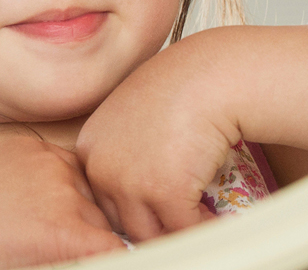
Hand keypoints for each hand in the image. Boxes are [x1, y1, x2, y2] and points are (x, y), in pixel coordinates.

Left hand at [76, 29, 241, 241]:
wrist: (212, 76)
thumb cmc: (184, 84)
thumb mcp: (136, 112)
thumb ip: (129, 148)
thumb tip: (145, 174)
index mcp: (91, 146)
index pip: (102, 195)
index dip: (134, 203)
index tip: (157, 205)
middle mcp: (101, 167)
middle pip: (121, 218)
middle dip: (152, 222)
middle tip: (179, 217)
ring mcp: (129, 183)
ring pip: (149, 232)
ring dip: (175, 230)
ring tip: (198, 221)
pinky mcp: (164, 193)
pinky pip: (183, 228)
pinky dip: (202, 226)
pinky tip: (216, 217)